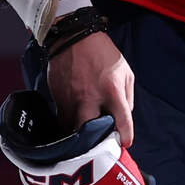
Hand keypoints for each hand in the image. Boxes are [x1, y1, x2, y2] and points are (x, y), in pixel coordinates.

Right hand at [47, 30, 135, 146]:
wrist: (74, 38)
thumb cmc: (103, 54)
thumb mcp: (126, 72)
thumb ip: (127, 97)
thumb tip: (123, 117)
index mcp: (112, 90)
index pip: (122, 120)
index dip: (126, 135)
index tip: (125, 143)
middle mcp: (90, 98)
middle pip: (90, 133)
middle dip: (96, 143)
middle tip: (100, 146)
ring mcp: (71, 100)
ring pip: (71, 130)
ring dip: (79, 138)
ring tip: (86, 140)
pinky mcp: (57, 99)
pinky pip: (62, 120)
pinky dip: (68, 126)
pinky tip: (74, 126)